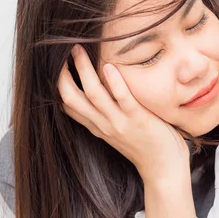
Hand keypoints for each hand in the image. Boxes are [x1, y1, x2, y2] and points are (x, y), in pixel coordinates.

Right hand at [57, 44, 189, 183]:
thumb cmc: (146, 146)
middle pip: (71, 98)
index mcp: (97, 126)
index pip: (68, 105)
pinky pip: (122, 99)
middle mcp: (103, 124)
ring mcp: (119, 122)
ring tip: (78, 49)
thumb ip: (106, 114)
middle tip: (61, 51)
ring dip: (83, 70)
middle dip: (62, 75)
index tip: (54, 64)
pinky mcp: (138, 119)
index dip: (56, 85)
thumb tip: (99, 90)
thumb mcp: (118, 130)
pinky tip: (108, 66)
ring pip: (94, 94)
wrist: (164, 169)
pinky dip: (114, 82)